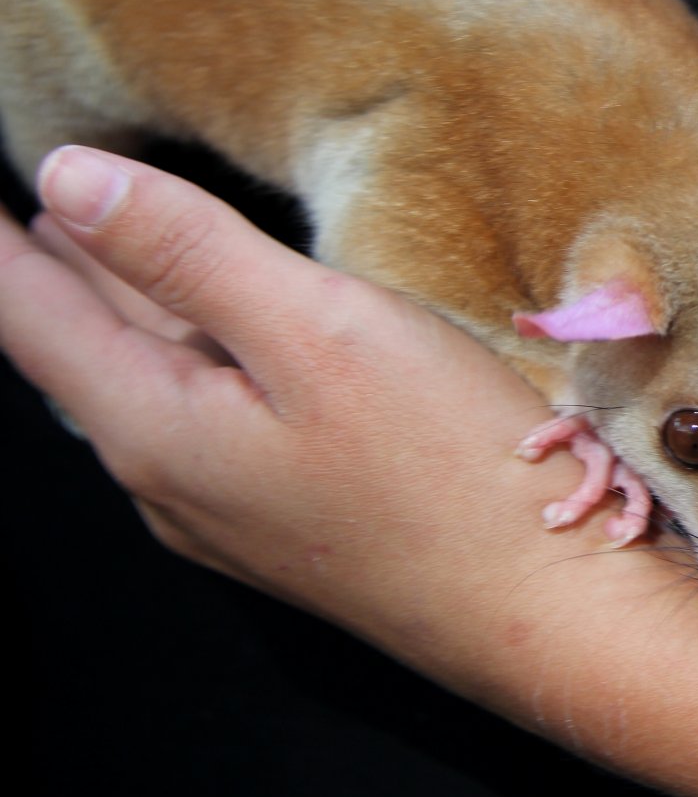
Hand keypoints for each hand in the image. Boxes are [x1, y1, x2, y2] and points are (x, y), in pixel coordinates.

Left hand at [0, 145, 675, 681]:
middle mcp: (172, 479)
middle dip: (50, 265)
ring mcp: (233, 510)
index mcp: (158, 427)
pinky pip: (209, 415)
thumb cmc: (450, 475)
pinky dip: (190, 348)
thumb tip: (68, 180)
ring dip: (120, 304)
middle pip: (84, 349)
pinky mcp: (294, 520)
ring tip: (90, 241)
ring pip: (149, 382)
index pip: (26, 310)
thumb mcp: (322, 332)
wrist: (547, 616)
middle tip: (27, 199)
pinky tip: (215, 331)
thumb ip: (190, 253)